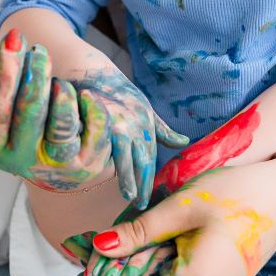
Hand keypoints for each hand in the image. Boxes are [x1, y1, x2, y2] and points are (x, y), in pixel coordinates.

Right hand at [0, 30, 110, 190]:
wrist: (61, 158)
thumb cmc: (25, 119)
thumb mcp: (1, 102)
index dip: (5, 72)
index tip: (15, 37)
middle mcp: (20, 158)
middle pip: (29, 112)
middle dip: (36, 74)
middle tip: (40, 51)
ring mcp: (55, 164)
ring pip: (61, 125)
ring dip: (63, 93)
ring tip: (61, 83)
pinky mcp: (87, 164)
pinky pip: (95, 131)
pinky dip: (91, 107)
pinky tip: (86, 96)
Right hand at [71, 70, 188, 208]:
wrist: (91, 72)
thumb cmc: (117, 93)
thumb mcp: (144, 110)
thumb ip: (162, 130)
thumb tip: (184, 142)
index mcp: (147, 124)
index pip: (151, 157)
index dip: (149, 178)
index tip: (148, 197)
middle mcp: (136, 125)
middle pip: (143, 159)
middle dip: (143, 183)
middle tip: (143, 203)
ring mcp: (120, 123)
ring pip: (128, 155)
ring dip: (129, 177)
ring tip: (131, 195)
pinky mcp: (103, 120)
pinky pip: (107, 145)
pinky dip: (107, 160)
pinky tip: (103, 174)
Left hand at [76, 158, 275, 275]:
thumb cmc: (236, 194)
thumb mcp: (182, 206)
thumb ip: (140, 231)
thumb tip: (98, 246)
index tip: (88, 266)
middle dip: (123, 273)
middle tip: (106, 240)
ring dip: (145, 267)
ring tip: (145, 233)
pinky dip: (165, 266)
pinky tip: (166, 239)